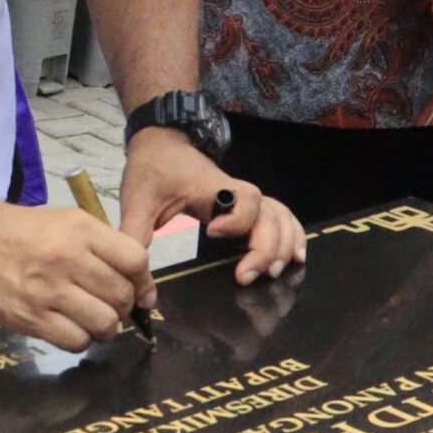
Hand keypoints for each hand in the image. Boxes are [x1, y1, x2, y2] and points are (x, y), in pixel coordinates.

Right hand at [0, 202, 153, 352]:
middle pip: (122, 295)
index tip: (140, 292)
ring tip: (94, 320)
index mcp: (81, 230)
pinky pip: (76, 341)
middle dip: (124, 306)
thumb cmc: (23, 231)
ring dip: (106, 327)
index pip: (135, 260)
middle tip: (111, 306)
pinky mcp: (31, 317)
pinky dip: (81, 339)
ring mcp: (48, 290)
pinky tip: (72, 328)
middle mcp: (68, 258)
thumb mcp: (67, 221)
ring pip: (104, 322)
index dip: (144, 280)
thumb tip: (141, 287)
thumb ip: (103, 247)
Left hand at [119, 128, 306, 285]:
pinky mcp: (244, 205)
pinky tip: (297, 256)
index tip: (211, 233)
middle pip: (270, 214)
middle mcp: (235, 192)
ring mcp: (243, 198)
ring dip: (284, 244)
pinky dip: (293, 234)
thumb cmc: (151, 168)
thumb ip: (135, 238)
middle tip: (245, 277)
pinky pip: (280, 215)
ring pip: (281, 216)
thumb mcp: (136, 201)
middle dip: (266, 248)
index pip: (245, 201)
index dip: (236, 221)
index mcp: (212, 188)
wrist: (160, 140)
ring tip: (273, 273)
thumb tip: (141, 292)